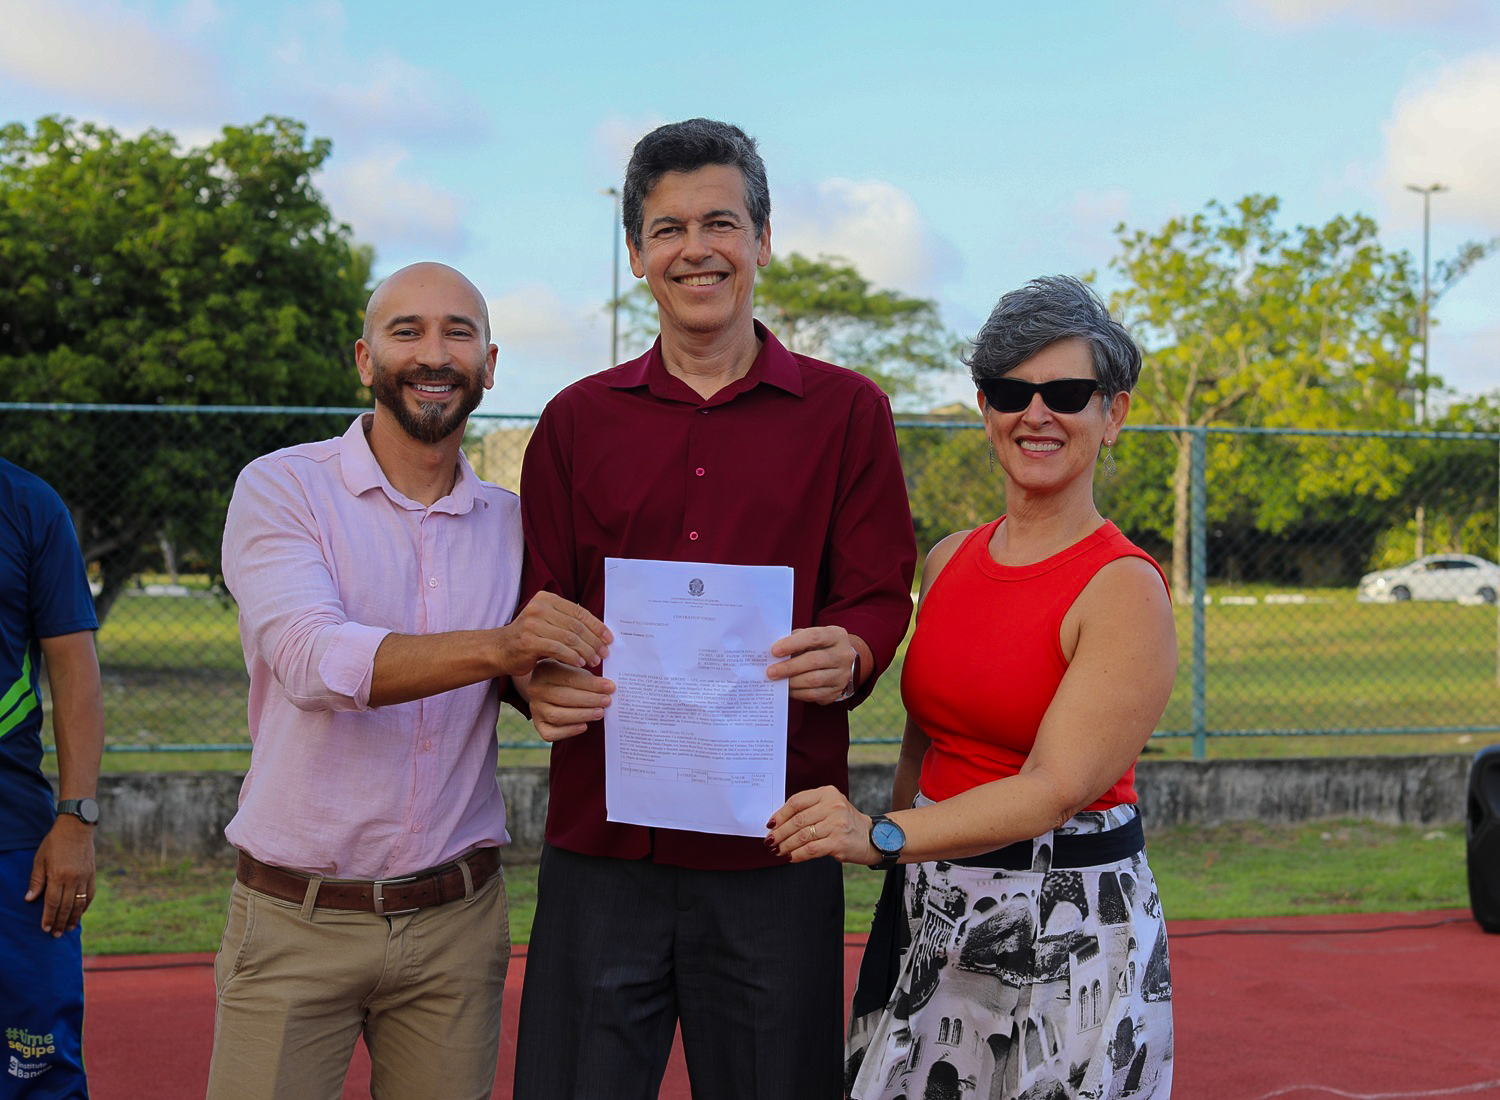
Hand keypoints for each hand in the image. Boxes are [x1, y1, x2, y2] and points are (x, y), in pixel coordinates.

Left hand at [26, 816, 94, 935]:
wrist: (77, 827)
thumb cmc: (54, 842)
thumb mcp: (40, 859)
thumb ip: (36, 880)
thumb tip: (30, 899)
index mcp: (59, 875)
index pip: (53, 902)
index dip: (49, 917)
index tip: (45, 929)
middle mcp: (74, 878)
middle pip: (67, 906)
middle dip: (61, 922)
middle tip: (56, 935)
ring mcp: (85, 877)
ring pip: (80, 903)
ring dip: (74, 918)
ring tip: (69, 929)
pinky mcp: (92, 874)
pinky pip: (90, 894)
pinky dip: (85, 906)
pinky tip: (80, 913)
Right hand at [496, 592, 611, 676]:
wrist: (500, 650)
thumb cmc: (530, 638)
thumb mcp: (549, 624)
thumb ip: (569, 623)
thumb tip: (602, 633)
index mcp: (547, 599)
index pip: (579, 612)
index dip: (597, 626)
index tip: (609, 639)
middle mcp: (539, 607)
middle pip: (576, 625)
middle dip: (593, 641)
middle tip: (604, 654)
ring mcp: (532, 624)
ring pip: (569, 638)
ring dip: (586, 651)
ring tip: (594, 661)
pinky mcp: (529, 641)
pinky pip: (558, 649)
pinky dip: (572, 657)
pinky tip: (580, 664)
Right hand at [524, 659, 614, 741]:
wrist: (547, 690)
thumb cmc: (566, 678)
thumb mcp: (574, 670)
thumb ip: (588, 678)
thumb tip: (609, 687)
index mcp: (544, 671)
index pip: (569, 678)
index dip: (591, 684)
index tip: (610, 687)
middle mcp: (535, 689)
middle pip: (563, 697)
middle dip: (589, 700)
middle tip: (607, 701)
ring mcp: (535, 708)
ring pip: (557, 716)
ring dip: (582, 715)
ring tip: (600, 713)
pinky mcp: (538, 725)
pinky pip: (550, 733)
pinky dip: (568, 731)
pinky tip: (584, 726)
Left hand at [765, 786, 876, 865]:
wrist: (870, 836)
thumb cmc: (844, 822)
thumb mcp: (829, 807)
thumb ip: (808, 809)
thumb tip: (779, 823)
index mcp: (827, 793)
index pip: (797, 802)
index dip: (780, 814)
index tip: (770, 824)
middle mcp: (833, 806)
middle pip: (798, 820)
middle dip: (780, 833)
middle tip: (771, 841)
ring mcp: (837, 823)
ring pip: (803, 835)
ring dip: (786, 845)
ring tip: (778, 850)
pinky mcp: (839, 841)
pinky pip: (812, 849)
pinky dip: (798, 854)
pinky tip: (791, 857)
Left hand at [766, 626, 855, 703]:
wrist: (839, 661)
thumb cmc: (818, 646)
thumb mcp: (810, 637)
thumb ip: (795, 640)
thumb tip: (774, 654)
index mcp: (836, 635)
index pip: (814, 637)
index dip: (793, 644)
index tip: (774, 651)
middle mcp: (843, 655)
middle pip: (814, 661)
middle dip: (789, 667)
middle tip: (771, 672)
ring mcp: (842, 674)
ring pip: (814, 680)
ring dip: (792, 682)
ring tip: (777, 681)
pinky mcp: (837, 691)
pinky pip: (814, 694)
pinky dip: (798, 693)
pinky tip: (787, 689)